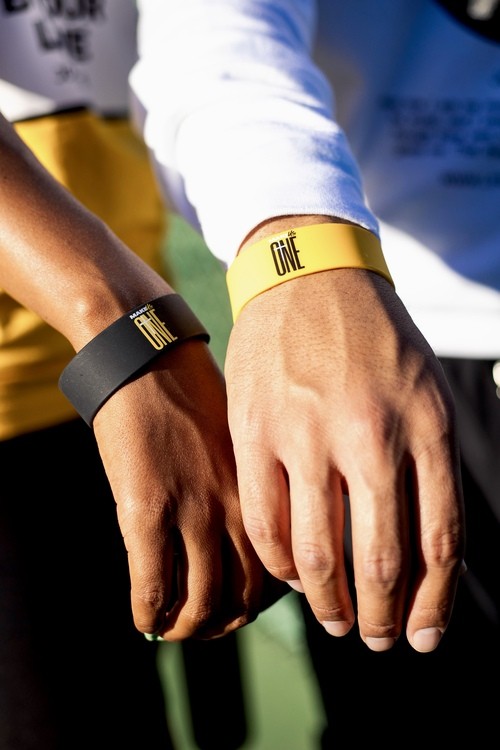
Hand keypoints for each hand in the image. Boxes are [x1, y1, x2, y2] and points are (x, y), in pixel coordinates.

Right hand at [94, 338, 287, 640]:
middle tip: (209, 625)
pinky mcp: (147, 509)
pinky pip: (152, 585)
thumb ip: (252, 489)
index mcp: (268, 488)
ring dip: (188, 628)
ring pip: (201, 601)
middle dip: (228, 624)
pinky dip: (149, 613)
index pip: (283, 570)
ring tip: (174, 627)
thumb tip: (254, 536)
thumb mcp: (246, 441)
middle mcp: (238, 505)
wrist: (149, 359)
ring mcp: (193, 509)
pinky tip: (144, 616)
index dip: (264, 602)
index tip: (243, 606)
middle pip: (247, 597)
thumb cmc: (197, 397)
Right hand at [224, 267, 464, 651]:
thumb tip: (428, 554)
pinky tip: (290, 576)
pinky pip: (265, 521)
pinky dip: (279, 564)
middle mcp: (371, 433)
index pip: (439, 542)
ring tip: (333, 621)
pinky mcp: (255, 430)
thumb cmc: (372, 338)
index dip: (434, 605)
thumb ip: (430, 466)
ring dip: (327, 604)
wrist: (307, 274)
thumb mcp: (424, 390)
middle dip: (381, 618)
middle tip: (378, 640)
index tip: (426, 636)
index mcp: (425, 425)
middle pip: (381, 559)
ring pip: (318, 552)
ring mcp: (308, 432)